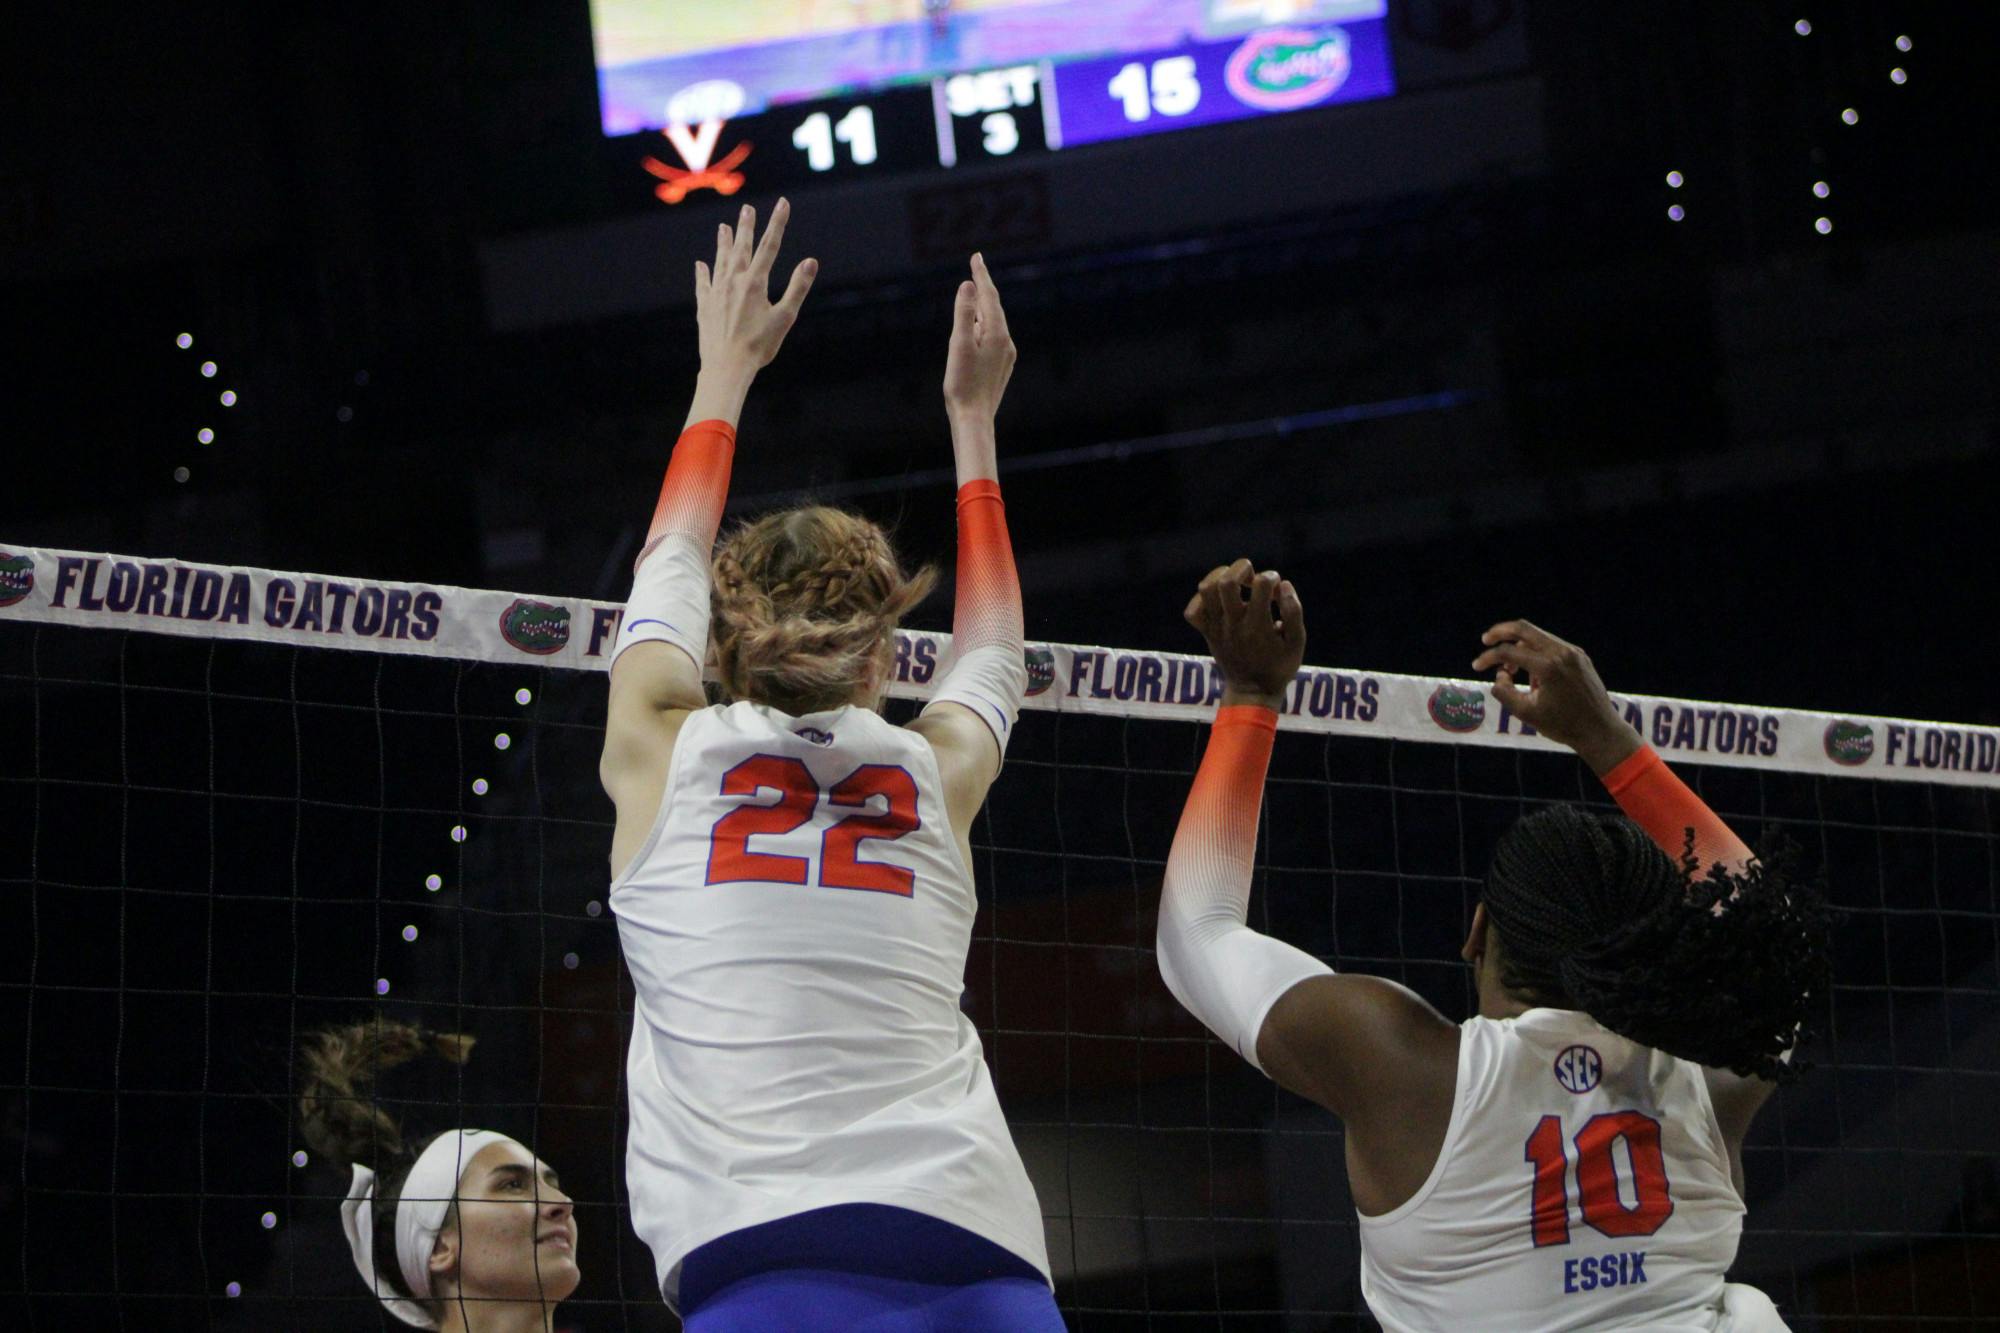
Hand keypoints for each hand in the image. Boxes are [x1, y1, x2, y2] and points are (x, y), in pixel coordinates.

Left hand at [695, 199, 816, 374]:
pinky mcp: (705, 307)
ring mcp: (716, 293)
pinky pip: (703, 284)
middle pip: (741, 248)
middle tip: (747, 208)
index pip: (769, 246)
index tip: (782, 203)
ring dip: (723, 243)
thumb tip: (811, 262)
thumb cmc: (759, 346)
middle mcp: (733, 282)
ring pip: (720, 261)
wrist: (726, 367)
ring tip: (723, 227)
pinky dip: (703, 273)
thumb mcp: (785, 317)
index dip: (777, 223)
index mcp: (755, 283)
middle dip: (746, 226)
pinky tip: (700, 264)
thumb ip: (798, 287)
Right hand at [942, 253, 1014, 420]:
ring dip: (983, 307)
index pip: (989, 296)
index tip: (976, 256)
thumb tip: (968, 286)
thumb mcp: (958, 345)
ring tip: (974, 293)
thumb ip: (964, 314)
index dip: (981, 275)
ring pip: (994, 323)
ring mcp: (1006, 355)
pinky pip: (994, 337)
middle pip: (994, 307)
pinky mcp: (1001, 366)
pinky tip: (977, 327)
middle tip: (976, 266)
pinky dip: (984, 325)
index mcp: (997, 333)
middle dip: (984, 287)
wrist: (975, 419)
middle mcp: (1006, 342)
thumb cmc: (962, 385)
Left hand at [1184, 559, 1304, 708]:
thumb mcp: (1297, 642)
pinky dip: (1202, 598)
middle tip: (1252, 578)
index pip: (1260, 585)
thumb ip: (1294, 612)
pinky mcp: (1207, 632)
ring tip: (1235, 583)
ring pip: (1206, 589)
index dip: (1271, 577)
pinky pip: (1193, 611)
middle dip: (1242, 568)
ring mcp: (1217, 628)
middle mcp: (1234, 624)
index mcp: (1258, 626)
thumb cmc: (1279, 665)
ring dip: (1221, 576)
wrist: (1252, 692)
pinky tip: (1219, 600)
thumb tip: (1283, 584)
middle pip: (1226, 582)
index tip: (1276, 588)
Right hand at [1472, 620, 1640, 773]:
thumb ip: (1504, 692)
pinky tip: (1534, 675)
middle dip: (1501, 632)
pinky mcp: (1580, 657)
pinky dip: (1537, 653)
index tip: (1476, 666)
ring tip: (1512, 670)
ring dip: (1519, 646)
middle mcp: (1561, 653)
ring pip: (1538, 636)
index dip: (1488, 657)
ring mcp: (1573, 653)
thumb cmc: (1562, 725)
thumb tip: (1499, 675)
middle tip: (1486, 640)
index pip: (1509, 651)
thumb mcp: (1526, 713)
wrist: (1600, 731)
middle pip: (1523, 628)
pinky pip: (1552, 646)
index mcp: (1547, 667)